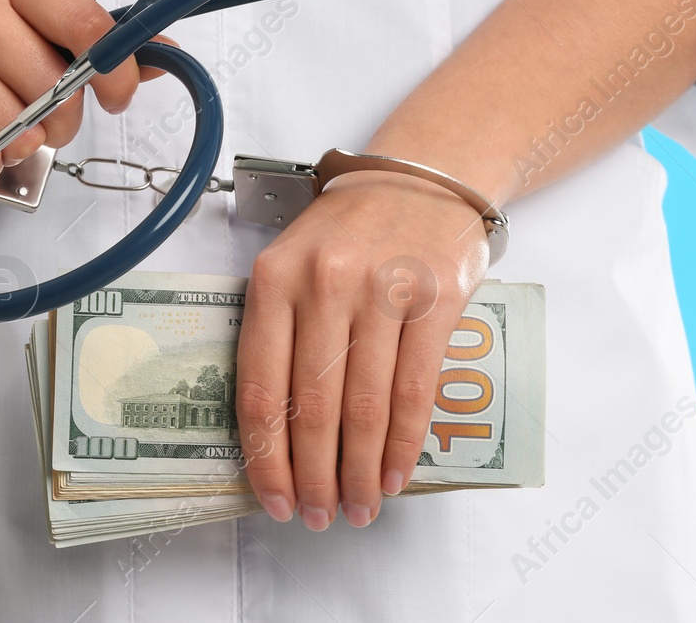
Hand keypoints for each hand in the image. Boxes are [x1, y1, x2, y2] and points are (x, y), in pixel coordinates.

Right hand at [0, 0, 158, 180]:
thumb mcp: (22, 30)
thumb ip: (92, 41)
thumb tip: (167, 51)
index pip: (87, 23)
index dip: (116, 70)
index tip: (115, 96)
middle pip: (55, 86)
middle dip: (57, 120)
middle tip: (32, 118)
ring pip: (17, 125)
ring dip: (15, 146)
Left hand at [235, 170, 489, 529]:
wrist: (420, 178)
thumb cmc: (350, 230)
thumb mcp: (293, 263)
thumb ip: (278, 331)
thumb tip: (274, 434)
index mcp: (274, 278)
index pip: (261, 387)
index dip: (266, 458)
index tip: (273, 500)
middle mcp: (324, 284)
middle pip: (314, 408)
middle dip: (315, 478)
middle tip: (319, 517)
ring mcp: (381, 290)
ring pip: (365, 408)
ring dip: (360, 472)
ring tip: (358, 507)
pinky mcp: (434, 300)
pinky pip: (415, 391)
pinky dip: (403, 444)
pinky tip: (395, 474)